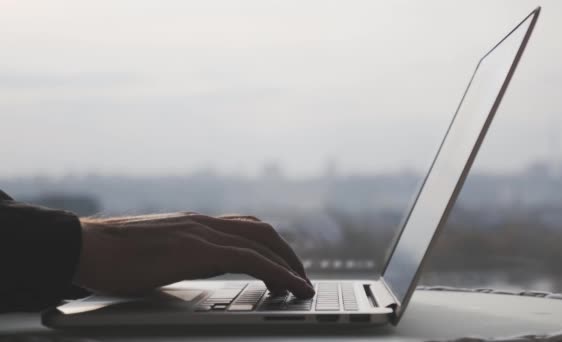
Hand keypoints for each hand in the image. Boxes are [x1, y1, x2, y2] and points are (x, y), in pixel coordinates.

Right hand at [74, 212, 314, 297]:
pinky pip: (249, 258)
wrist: (84, 247)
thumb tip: (209, 270)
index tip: (284, 265)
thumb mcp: (161, 254)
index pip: (246, 227)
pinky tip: (288, 285)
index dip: (271, 246)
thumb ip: (188, 257)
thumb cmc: (115, 257)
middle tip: (300, 278)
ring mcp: (200, 233)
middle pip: (261, 230)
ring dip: (288, 263)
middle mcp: (203, 223)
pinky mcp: (195, 249)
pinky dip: (276, 271)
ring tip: (302, 285)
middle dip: (287, 254)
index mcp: (195, 224)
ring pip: (262, 241)